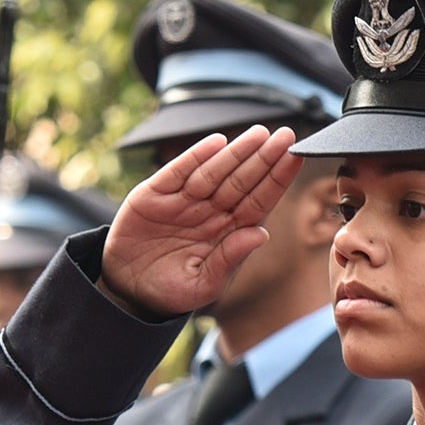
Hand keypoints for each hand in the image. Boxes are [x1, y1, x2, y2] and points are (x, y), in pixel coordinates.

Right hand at [101, 126, 299, 317]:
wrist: (128, 291)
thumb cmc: (171, 290)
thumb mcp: (203, 284)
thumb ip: (229, 259)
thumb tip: (261, 233)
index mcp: (228, 232)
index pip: (259, 201)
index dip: (277, 179)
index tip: (296, 158)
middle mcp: (210, 211)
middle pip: (242, 181)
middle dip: (264, 158)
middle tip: (286, 135)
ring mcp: (183, 200)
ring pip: (215, 172)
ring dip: (237, 152)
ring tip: (259, 134)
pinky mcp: (155, 194)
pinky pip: (179, 171)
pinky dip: (196, 156)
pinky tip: (217, 142)